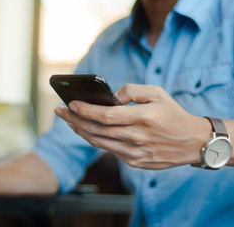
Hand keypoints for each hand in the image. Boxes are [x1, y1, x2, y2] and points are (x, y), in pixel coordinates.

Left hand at [55, 84, 211, 168]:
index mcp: (142, 118)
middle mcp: (136, 137)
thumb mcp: (157, 93)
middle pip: (96, 129)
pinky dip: (93, 139)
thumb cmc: (173, 114)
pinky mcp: (134, 162)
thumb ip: (132, 90)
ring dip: (79, 130)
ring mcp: (134, 152)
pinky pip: (108, 149)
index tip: (70, 103)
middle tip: (59, 111)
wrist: (192, 142)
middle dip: (73, 119)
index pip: (105, 115)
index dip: (85, 110)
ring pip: (98, 141)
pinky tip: (85, 131)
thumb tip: (111, 96)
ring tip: (68, 120)